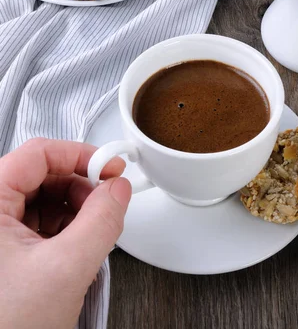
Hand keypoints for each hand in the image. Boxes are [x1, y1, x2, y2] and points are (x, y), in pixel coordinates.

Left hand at [0, 138, 131, 328]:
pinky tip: (77, 246)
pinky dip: (63, 229)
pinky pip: (37, 224)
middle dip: (79, 186)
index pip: (38, 154)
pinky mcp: (3, 251)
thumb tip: (118, 189)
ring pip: (41, 200)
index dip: (79, 155)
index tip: (109, 166)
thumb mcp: (65, 269)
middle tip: (107, 200)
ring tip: (93, 232)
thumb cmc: (6, 327)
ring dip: (74, 210)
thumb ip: (101, 221)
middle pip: (41, 174)